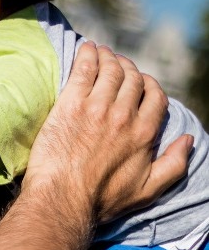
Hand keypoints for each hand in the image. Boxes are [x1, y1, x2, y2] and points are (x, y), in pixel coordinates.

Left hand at [25, 43, 191, 222]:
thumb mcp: (148, 190)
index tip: (139, 83)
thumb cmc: (101, 200)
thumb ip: (174, 165)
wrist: (62, 199)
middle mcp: (124, 116)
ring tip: (101, 52)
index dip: (149, 85)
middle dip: (127, 67)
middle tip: (116, 63)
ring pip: (110, 70)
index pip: (155, 96)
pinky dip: (87, 55)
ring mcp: (97, 107)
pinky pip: (83, 69)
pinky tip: (86, 49)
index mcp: (144, 133)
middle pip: (132, 79)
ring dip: (108, 57)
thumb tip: (188, 140)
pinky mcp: (70, 104)